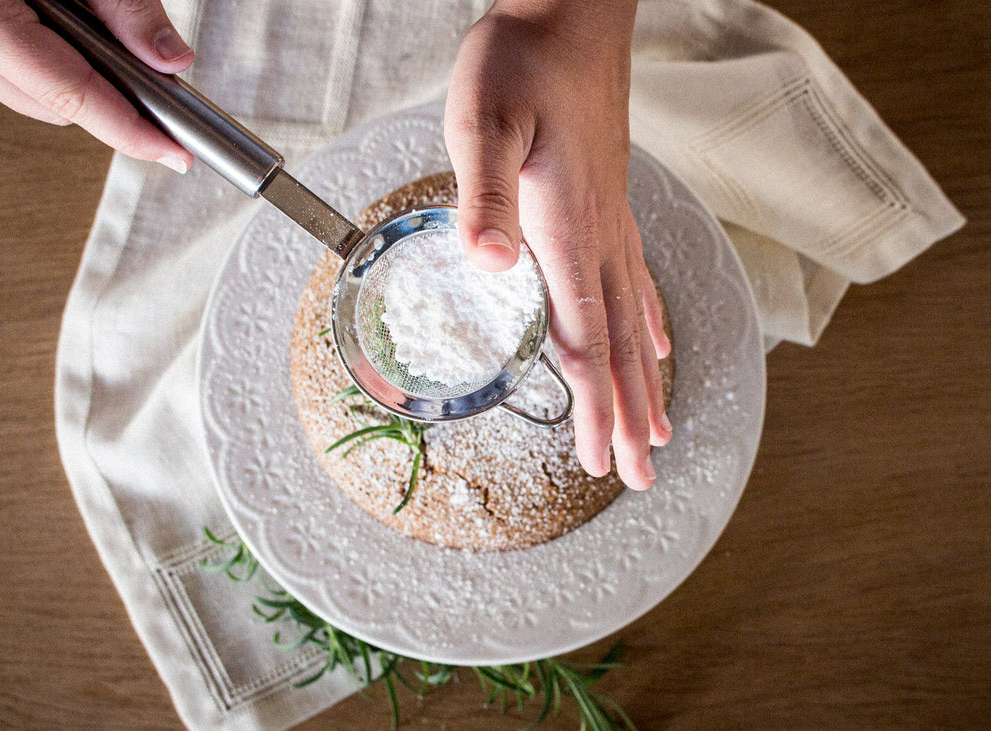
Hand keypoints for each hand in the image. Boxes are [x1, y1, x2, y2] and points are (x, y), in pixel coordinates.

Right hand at [0, 0, 193, 171]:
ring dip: (78, 80)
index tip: (172, 152)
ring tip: (89, 26)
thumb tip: (170, 58)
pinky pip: (15, 77)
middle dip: (109, 99)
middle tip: (151, 77)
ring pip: (38, 99)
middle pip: (59, 108)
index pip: (71, 95)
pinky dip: (51, 64)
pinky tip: (63, 30)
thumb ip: (122, 7)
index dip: (130, 130)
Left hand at [445, 0, 671, 490]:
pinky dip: (648, 324)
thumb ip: (486, 193)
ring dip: (644, 383)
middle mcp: (601, 238)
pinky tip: (658, 342)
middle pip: (620, 347)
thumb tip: (486, 260)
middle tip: (639, 475)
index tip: (603, 461)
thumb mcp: (485, 120)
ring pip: (633, 323)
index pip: (588, 340)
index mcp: (569, 231)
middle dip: (627, 417)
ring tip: (658, 431)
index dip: (598, 407)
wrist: (570, 15)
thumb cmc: (523, 63)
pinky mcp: (609, 204)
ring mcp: (612, 223)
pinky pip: (636, 281)